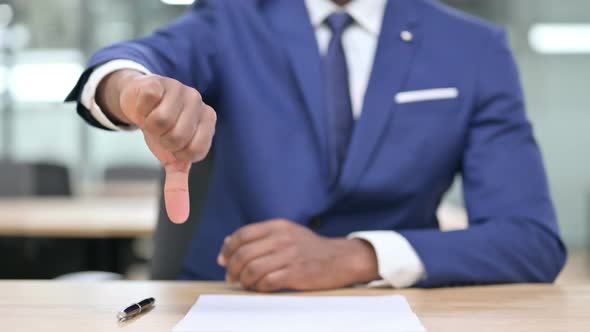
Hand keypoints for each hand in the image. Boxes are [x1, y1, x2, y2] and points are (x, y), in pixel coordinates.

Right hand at [98, 70, 216, 223]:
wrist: (140, 100)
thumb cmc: (162, 132)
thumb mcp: (172, 160)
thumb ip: (178, 187)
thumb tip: (179, 219)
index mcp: (209, 121)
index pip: (195, 151)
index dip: (177, 154)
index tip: (172, 146)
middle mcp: (199, 102)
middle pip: (177, 137)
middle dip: (162, 140)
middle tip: (159, 131)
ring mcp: (180, 88)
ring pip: (162, 120)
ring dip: (149, 125)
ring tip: (151, 118)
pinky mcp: (158, 80)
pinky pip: (148, 101)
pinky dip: (140, 109)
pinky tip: (144, 105)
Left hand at [217, 219, 378, 291]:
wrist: (341, 258)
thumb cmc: (310, 248)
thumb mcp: (286, 233)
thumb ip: (258, 236)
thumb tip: (228, 242)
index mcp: (278, 226)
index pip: (243, 235)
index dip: (228, 249)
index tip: (223, 261)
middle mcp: (283, 238)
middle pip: (244, 254)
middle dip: (232, 268)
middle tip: (231, 278)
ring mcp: (290, 256)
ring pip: (253, 269)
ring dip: (244, 280)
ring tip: (246, 284)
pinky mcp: (297, 273)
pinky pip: (268, 282)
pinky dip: (259, 288)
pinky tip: (260, 288)